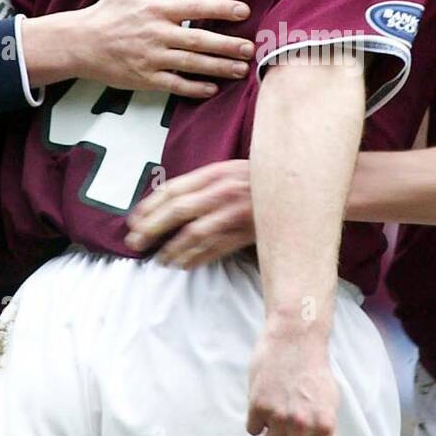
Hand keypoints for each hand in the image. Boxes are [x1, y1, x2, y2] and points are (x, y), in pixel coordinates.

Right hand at [25, 0, 253, 98]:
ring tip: (241, 69)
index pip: (196, 7)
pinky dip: (194, 88)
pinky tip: (212, 89)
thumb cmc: (109, 11)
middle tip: (251, 48)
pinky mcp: (145, 78)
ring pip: (191, 63)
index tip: (244, 11)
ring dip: (218, 67)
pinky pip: (174, 85)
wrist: (79, 42)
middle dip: (227, 44)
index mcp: (156, 8)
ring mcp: (151, 58)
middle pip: (199, 39)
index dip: (221, 8)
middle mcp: (156, 33)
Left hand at [126, 159, 253, 264]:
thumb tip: (173, 200)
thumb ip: (206, 183)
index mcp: (215, 173)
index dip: (149, 206)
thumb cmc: (263, 180)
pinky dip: (197, 258)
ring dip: (173, 249)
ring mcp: (234, 213)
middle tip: (135, 243)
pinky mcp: (246, 233)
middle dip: (151, 228)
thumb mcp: (232, 171)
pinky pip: (215, 249)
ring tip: (161, 259)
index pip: (173, 189)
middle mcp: (222, 191)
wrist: (302, 188)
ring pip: (194, 234)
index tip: (133, 221)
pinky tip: (184, 264)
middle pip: (177, 211)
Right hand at [247, 328, 339, 435]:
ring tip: (272, 422)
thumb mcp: (329, 405)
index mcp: (324, 425)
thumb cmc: (314, 373)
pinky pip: (252, 429)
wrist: (295, 339)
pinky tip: (264, 402)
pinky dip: (256, 421)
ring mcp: (279, 415)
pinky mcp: (258, 405)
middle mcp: (303, 424)